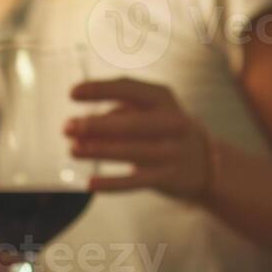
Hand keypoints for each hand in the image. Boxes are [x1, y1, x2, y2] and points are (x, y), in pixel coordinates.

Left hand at [63, 78, 213, 199]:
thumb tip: (84, 127)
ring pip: (131, 151)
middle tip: (67, 127)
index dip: (100, 89)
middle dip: (96, 125)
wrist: (203, 162)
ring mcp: (172, 150)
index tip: (72, 94)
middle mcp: (172, 122)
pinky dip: (111, 184)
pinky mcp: (168, 177)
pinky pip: (135, 182)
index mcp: (163, 98)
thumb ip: (117, 112)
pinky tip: (89, 183)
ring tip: (72, 150)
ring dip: (98, 151)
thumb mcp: (147, 111)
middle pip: (131, 122)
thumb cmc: (161, 129)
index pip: (129, 88)